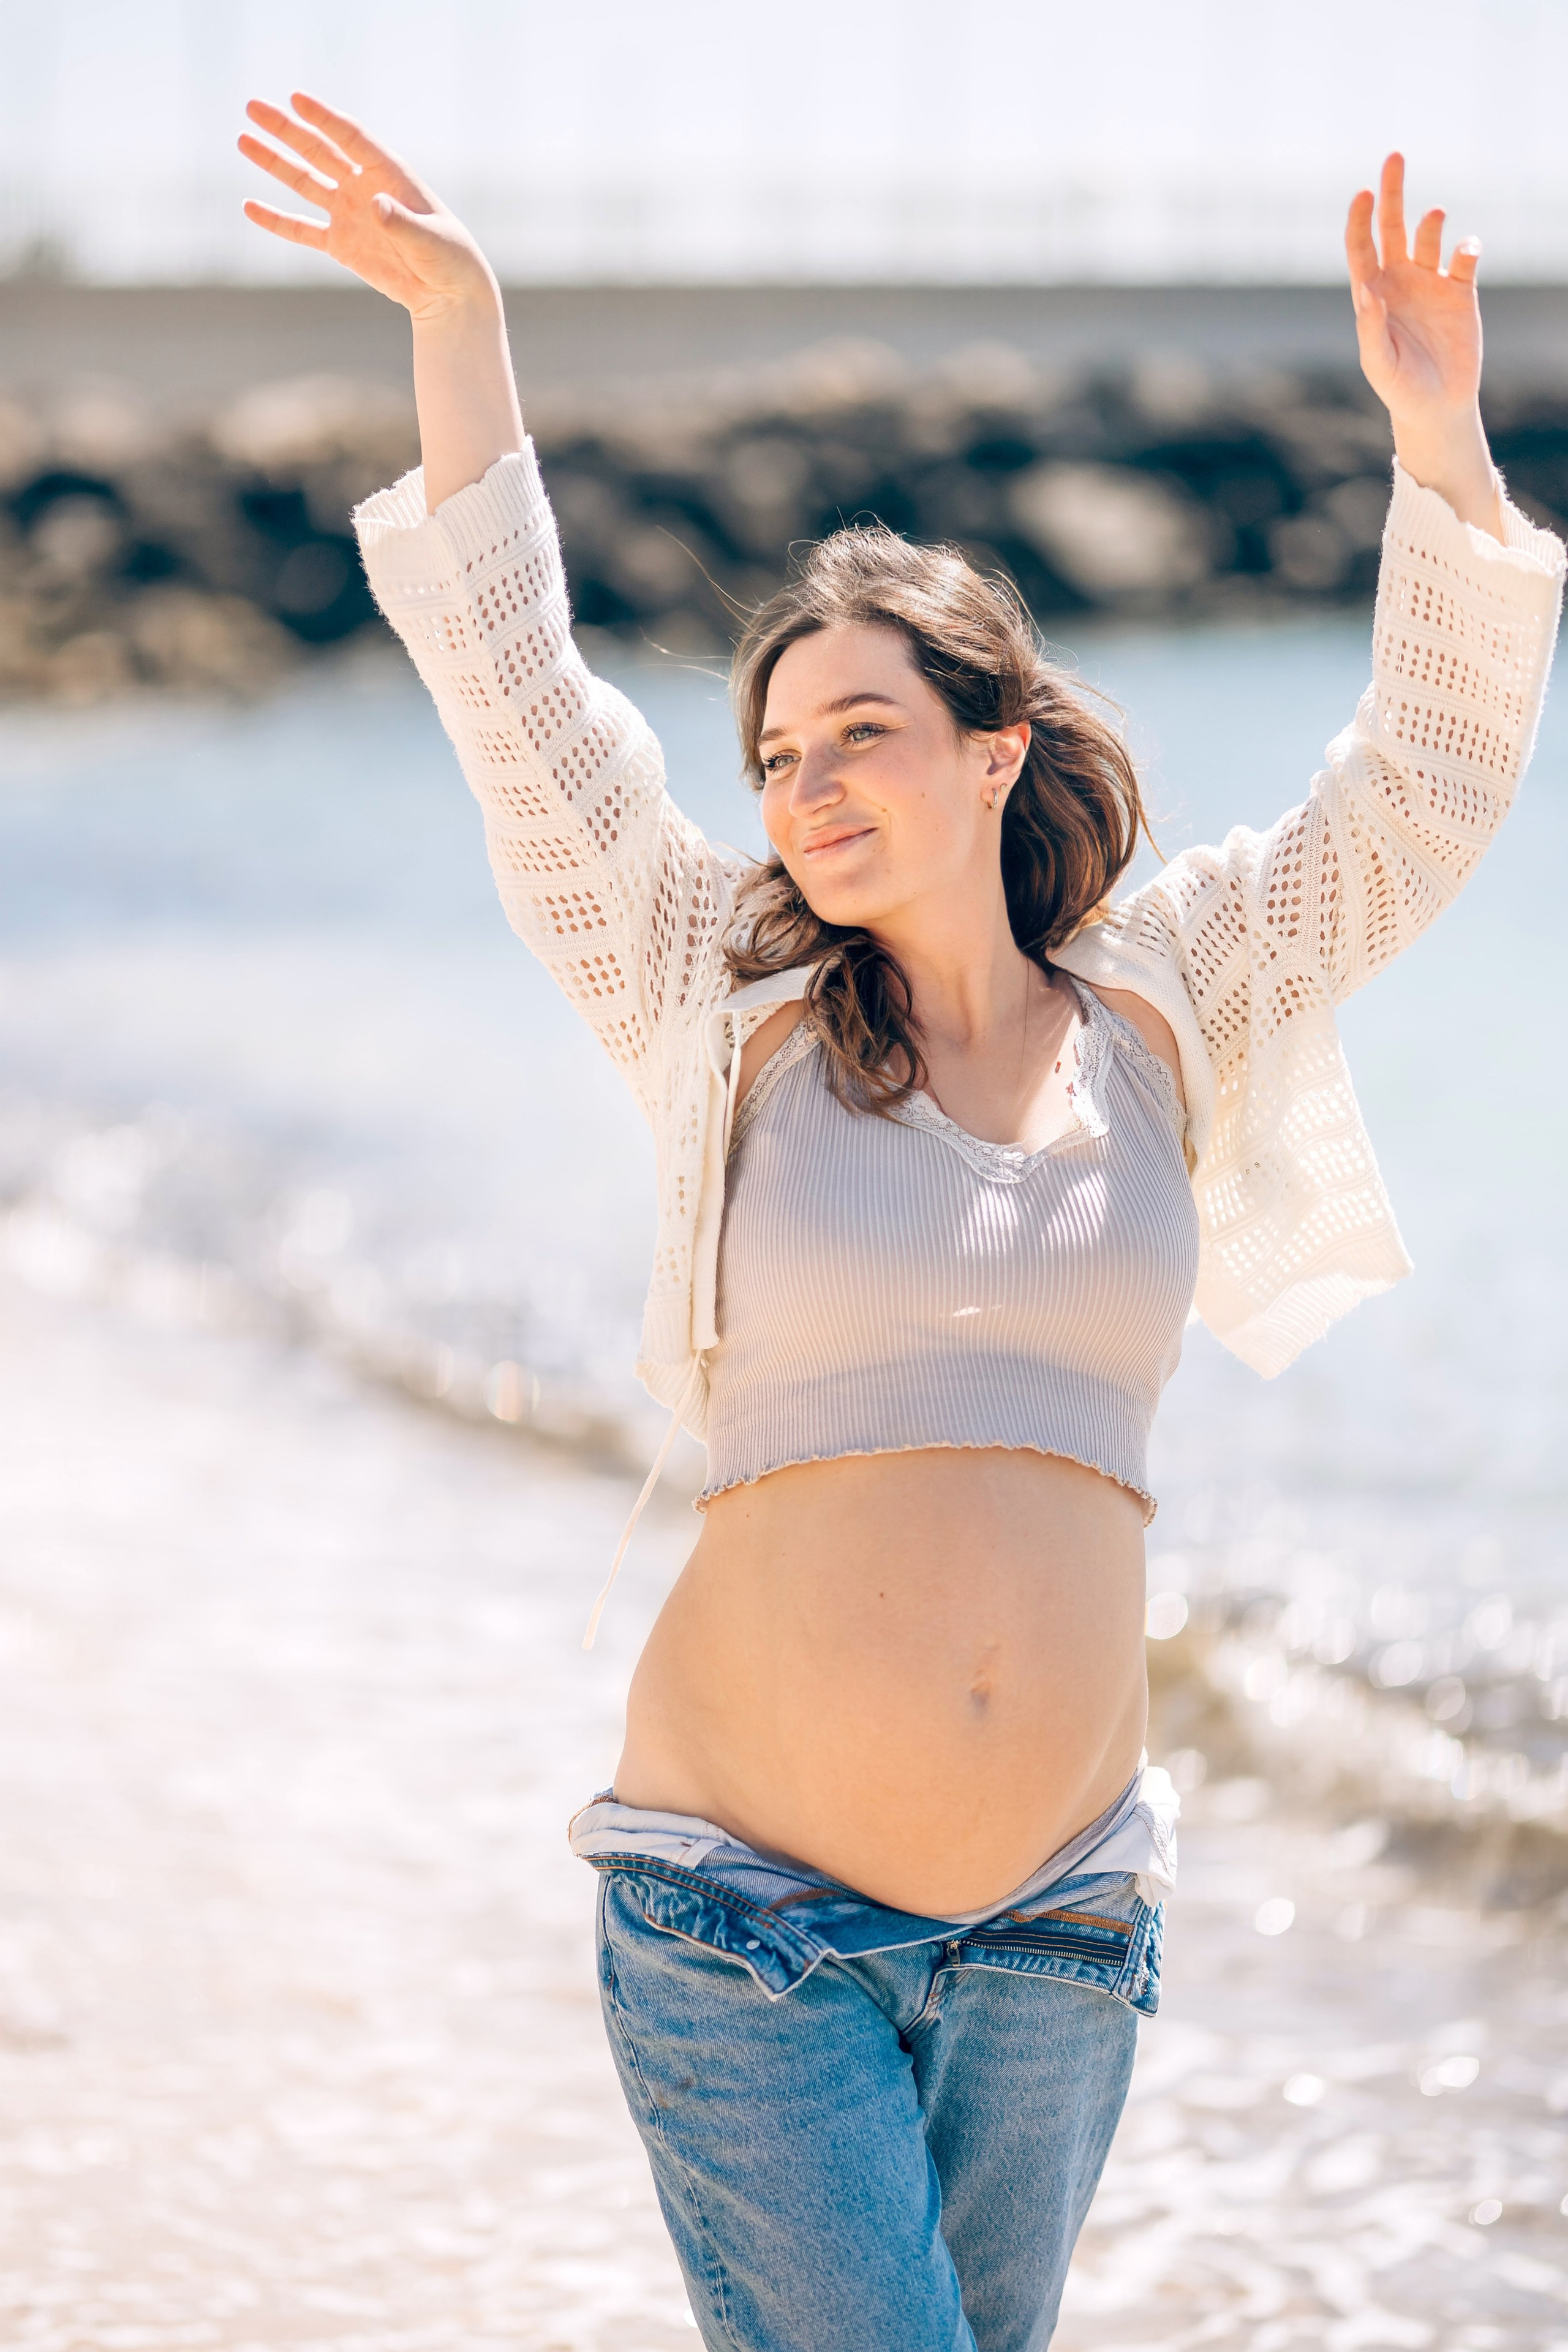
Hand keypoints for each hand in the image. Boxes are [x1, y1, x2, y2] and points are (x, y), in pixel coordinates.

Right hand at [240, 92, 494, 323]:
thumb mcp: (430, 241)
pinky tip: (249, 207)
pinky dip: (277, 221)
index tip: (296, 99)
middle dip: (286, 129)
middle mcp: (363, 187)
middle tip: (253, 107)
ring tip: (243, 140)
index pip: (351, 138)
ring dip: (274, 162)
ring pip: (304, 182)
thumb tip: (375, 205)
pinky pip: (302, 230)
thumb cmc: (448, 259)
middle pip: (318, 150)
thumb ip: (402, 222)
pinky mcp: (340, 244)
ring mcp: (349, 214)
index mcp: (389, 175)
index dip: (324, 119)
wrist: (447, 294)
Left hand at [1345, 154, 1501, 537]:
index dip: (1360, 220)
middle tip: (1394, 157)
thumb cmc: (1400, 388)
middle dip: (1392, 193)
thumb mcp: (1380, 363)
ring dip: (1430, 223)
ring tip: (1435, 214)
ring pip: (1428, 238)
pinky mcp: (1461, 291)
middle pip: (1393, 227)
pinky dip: (1468, 249)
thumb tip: (1366, 292)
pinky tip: (1467, 252)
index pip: (1361, 248)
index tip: (1363, 194)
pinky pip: (1465, 259)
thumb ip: (1371, 329)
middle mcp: (1399, 280)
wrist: (1437, 406)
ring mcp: (1431, 282)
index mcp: (1372, 294)